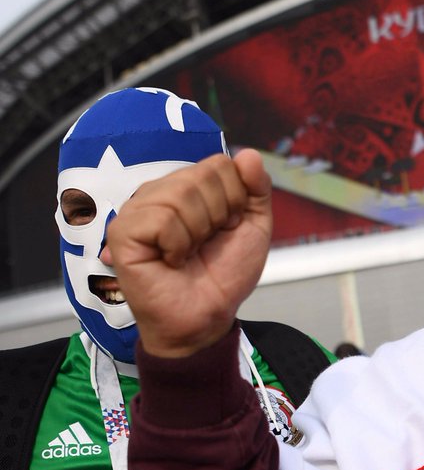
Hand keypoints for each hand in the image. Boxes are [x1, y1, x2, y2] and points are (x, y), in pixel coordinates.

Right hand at [103, 149, 272, 357]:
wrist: (208, 315)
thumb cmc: (224, 273)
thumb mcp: (254, 225)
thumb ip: (256, 188)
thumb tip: (247, 154)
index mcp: (186, 186)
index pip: (219, 164)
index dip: (235, 199)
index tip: (226, 228)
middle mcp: (159, 192)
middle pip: (202, 175)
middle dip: (218, 215)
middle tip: (206, 243)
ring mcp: (137, 210)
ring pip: (181, 194)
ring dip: (198, 232)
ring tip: (187, 252)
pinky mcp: (121, 232)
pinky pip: (162, 218)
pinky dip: (178, 243)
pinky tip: (170, 260)